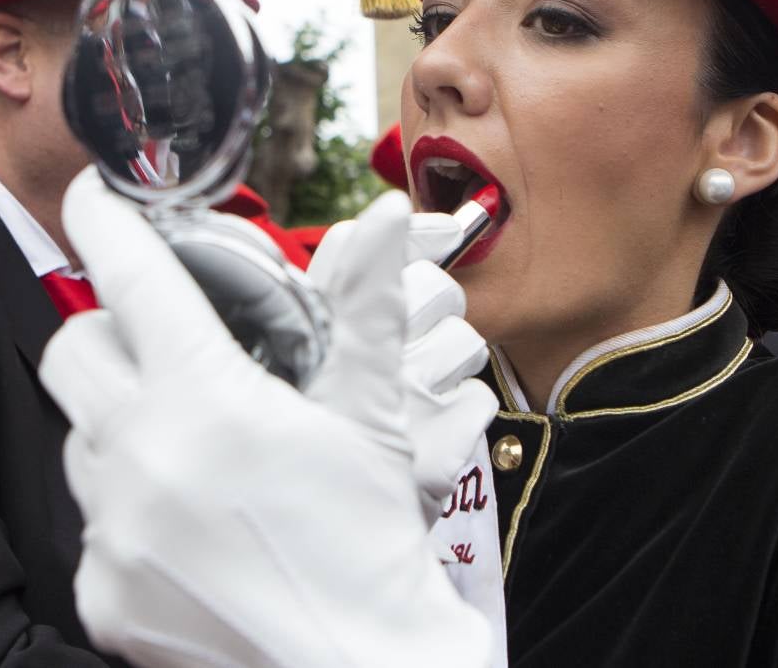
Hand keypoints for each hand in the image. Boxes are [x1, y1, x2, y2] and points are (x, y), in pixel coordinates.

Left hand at [40, 168, 489, 667]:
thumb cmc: (372, 544)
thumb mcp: (373, 419)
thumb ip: (364, 308)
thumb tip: (382, 215)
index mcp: (210, 400)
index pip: (133, 278)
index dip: (105, 219)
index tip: (91, 192)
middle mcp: (143, 459)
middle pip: (72, 348)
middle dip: (108, 332)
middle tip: (160, 348)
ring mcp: (113, 532)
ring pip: (79, 437)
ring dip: (120, 424)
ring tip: (188, 449)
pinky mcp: (100, 593)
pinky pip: (91, 522)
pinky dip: (128, 509)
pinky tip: (188, 526)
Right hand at [310, 213, 496, 523]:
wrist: (319, 559)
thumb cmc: (306, 449)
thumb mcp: (299, 364)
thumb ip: (340, 288)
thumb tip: (393, 217)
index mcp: (307, 333)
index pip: (359, 247)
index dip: (412, 232)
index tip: (441, 232)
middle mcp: (354, 361)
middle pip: (436, 289)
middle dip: (434, 306)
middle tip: (408, 339)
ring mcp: (403, 406)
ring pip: (465, 343)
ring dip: (448, 363)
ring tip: (411, 395)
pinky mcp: (445, 450)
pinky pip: (478, 399)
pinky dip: (458, 414)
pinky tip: (426, 435)